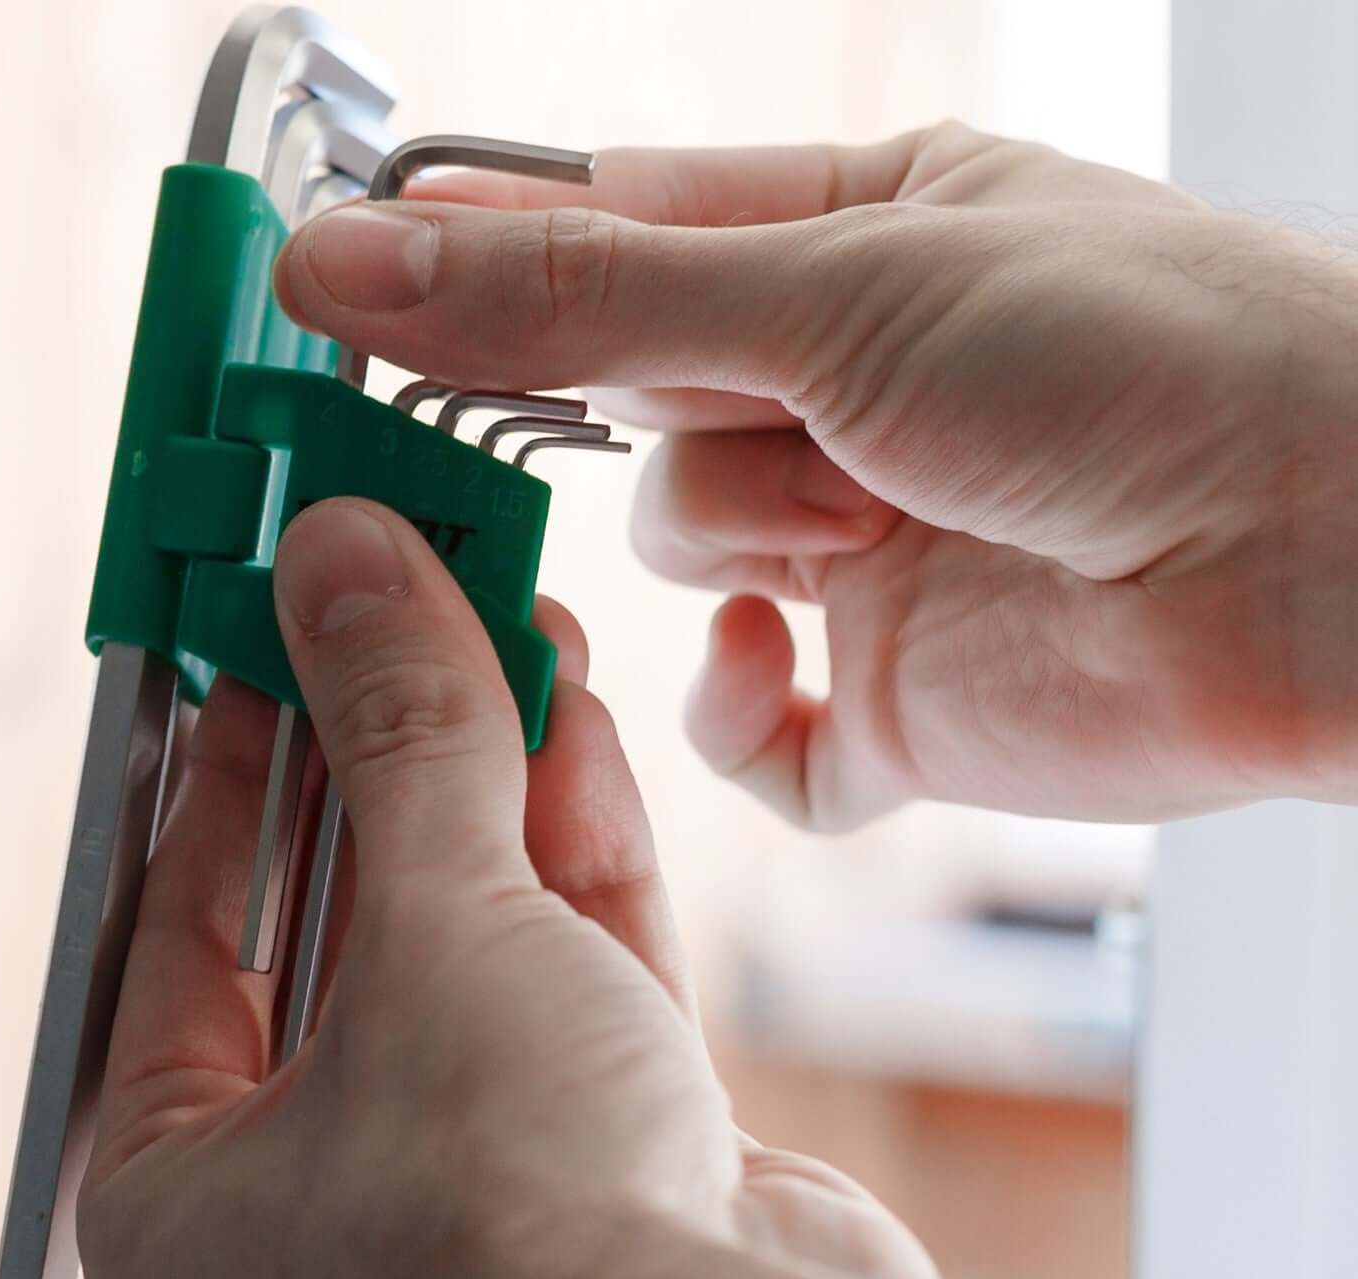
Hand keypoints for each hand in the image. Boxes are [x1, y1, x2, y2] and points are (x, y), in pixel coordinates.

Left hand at [74, 499, 935, 1278]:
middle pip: (324, 940)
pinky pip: (565, 1000)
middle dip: (374, 763)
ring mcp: (465, 1214)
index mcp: (171, 1212)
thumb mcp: (431, 926)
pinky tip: (574, 730)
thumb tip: (344, 572)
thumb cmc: (511, 1243)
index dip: (220, 774)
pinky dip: (573, 869)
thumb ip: (395, 736)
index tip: (251, 650)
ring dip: (488, 789)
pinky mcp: (609, 1196)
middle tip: (383, 617)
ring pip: (459, 958)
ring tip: (496, 626)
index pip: (171, 942)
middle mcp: (305, 1225)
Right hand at [272, 122, 1357, 827]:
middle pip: (623, 409)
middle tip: (608, 418)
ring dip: (744, 543)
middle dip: (630, 423)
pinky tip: (789, 666)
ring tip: (864, 522)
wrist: (1344, 561)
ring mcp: (874, 548)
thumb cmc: (1155, 363)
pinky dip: (750, 717)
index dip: (477, 271)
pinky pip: (756, 734)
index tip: (332, 297)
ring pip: (675, 556)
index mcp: (858, 233)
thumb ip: (571, 301)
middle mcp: (855, 388)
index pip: (610, 236)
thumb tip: (349, 264)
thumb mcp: (829, 289)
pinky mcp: (903, 700)